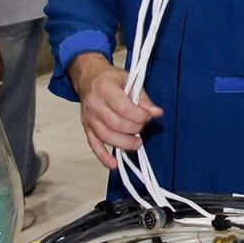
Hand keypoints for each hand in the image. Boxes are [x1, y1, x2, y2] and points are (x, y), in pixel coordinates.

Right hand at [71, 54, 162, 169]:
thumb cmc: (110, 79)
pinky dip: (104, 157)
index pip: (124, 109)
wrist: (90, 78)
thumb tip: (156, 113)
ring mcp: (89, 118)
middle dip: (134, 129)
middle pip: (116, 124)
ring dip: (124, 143)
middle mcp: (94, 104)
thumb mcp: (130, 80)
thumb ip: (143, 99)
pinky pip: (94, 145)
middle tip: (143, 126)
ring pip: (106, 136)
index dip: (140, 116)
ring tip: (137, 143)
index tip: (149, 116)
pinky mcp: (87, 128)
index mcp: (105, 89)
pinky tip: (114, 164)